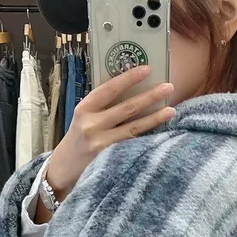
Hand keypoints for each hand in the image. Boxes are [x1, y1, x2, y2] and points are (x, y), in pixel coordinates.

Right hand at [45, 66, 175, 202]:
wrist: (65, 167)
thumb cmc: (80, 137)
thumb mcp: (84, 117)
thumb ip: (103, 105)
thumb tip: (134, 87)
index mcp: (84, 109)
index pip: (109, 89)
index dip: (128, 78)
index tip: (147, 69)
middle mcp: (91, 125)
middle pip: (126, 108)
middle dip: (150, 96)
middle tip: (169, 86)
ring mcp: (101, 144)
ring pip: (133, 128)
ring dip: (154, 118)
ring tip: (172, 110)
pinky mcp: (109, 160)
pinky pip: (132, 145)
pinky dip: (148, 137)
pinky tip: (163, 133)